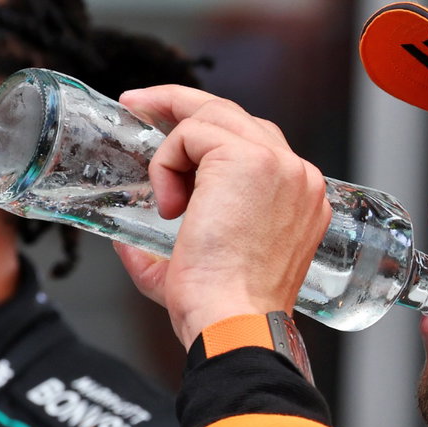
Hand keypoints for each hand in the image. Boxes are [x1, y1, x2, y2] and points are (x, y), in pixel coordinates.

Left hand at [114, 86, 330, 346]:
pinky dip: (167, 164)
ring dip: (171, 153)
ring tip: (166, 203)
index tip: (167, 130)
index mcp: (298, 199)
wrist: (234, 322)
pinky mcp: (248, 159)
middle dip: (179, 105)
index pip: (252, 141)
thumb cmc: (223, 308)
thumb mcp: (200, 267)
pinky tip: (171, 205)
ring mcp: (278, 163)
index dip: (205, 132)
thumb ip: (168, 248)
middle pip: (234, 113)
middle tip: (137, 105)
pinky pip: (191, 133)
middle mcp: (297, 175)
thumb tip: (129, 242)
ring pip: (210, 117)